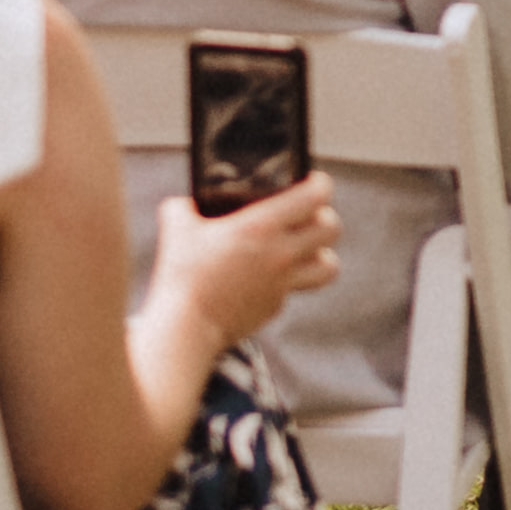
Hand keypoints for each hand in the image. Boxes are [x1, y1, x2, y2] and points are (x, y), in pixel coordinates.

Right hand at [152, 176, 341, 349]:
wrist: (186, 327)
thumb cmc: (182, 275)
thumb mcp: (177, 229)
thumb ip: (183, 208)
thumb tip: (184, 202)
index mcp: (262, 226)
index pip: (316, 196)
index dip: (320, 185)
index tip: (313, 182)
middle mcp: (281, 253)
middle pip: (332, 229)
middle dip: (324, 219)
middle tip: (307, 217)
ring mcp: (282, 283)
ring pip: (329, 265)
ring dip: (320, 255)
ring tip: (300, 250)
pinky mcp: (275, 306)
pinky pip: (295, 288)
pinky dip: (287, 282)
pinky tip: (264, 278)